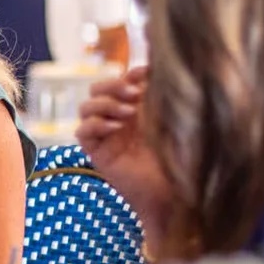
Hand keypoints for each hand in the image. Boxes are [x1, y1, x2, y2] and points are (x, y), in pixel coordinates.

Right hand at [75, 67, 172, 221]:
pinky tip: (116, 129)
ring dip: (105, 104)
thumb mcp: (176, 122)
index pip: (121, 80)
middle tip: (133, 93)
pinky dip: (96, 125)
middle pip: (98, 89)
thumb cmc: (181, 160)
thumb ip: (165, 98)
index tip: (146, 74)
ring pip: (86, 107)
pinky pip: (82, 132)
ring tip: (128, 113)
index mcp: (136, 108)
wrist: (174, 194)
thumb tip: (159, 69)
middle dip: (113, 86)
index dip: (129, 74)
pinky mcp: (97, 153)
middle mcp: (117, 119)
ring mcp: (105, 136)